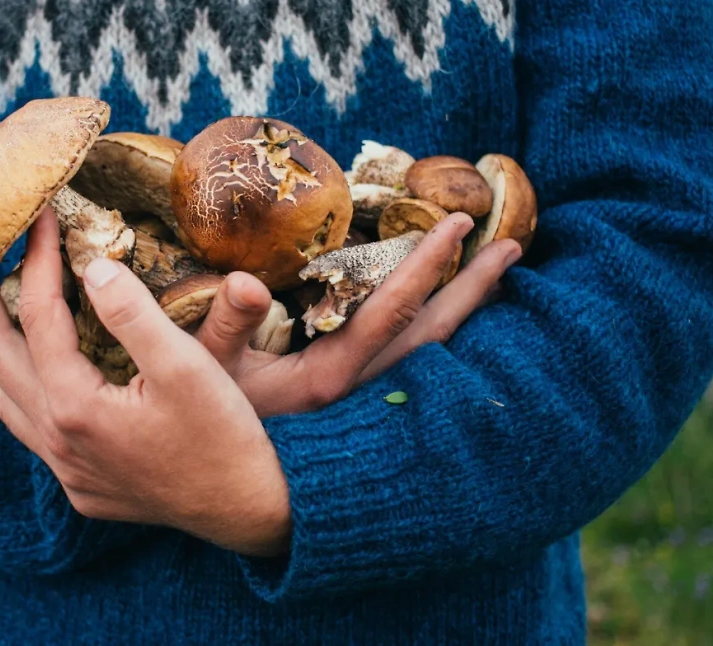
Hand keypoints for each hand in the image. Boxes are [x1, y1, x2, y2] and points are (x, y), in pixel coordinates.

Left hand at [0, 209, 290, 556]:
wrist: (249, 513)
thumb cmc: (225, 437)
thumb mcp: (188, 366)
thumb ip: (133, 313)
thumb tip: (90, 265)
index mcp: (75, 407)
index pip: (40, 315)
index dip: (36, 259)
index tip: (39, 216)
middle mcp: (57, 440)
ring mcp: (65, 468)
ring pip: (2, 396)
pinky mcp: (80, 484)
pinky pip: (25, 425)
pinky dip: (9, 386)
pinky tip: (15, 375)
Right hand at [192, 216, 520, 416]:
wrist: (220, 490)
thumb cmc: (201, 421)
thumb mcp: (200, 370)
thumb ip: (225, 324)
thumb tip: (246, 281)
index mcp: (328, 378)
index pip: (390, 309)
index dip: (426, 263)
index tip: (458, 222)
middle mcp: (357, 394)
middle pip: (431, 335)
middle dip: (472, 288)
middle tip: (512, 244)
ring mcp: (362, 405)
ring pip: (431, 356)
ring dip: (466, 315)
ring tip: (497, 279)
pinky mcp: (359, 412)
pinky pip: (416, 370)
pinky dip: (442, 340)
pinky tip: (452, 324)